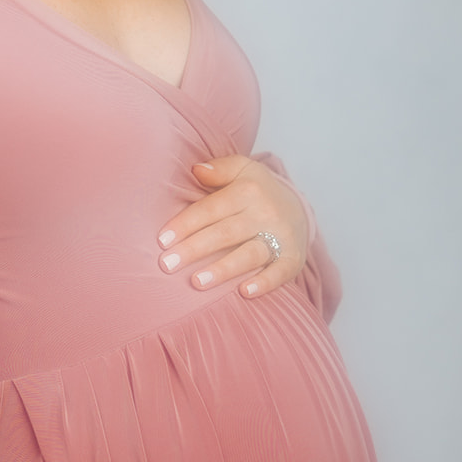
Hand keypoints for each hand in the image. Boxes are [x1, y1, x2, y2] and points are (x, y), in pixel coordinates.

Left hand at [156, 154, 308, 297]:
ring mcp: (281, 237)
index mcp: (248, 190)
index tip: (163, 240)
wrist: (298, 208)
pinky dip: (264, 283)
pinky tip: (244, 292)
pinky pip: (280, 272)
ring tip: (197, 282)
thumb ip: (219, 169)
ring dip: (223, 269)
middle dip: (195, 249)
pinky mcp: (293, 258)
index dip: (186, 224)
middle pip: (225, 233)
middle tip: (168, 265)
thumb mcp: (242, 170)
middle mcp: (266, 213)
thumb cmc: (257, 191)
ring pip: (249, 254)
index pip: (211, 209)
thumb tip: (196, 169)